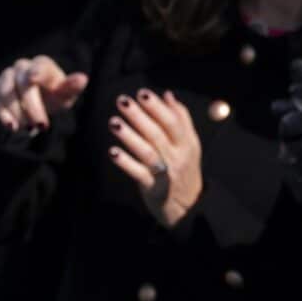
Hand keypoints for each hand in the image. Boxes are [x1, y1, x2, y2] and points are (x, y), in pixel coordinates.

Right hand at [0, 55, 87, 132]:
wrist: (37, 104)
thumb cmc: (54, 97)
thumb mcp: (66, 94)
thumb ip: (72, 87)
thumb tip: (83, 79)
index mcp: (42, 65)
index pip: (38, 67)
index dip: (36, 72)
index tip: (33, 78)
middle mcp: (22, 67)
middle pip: (22, 83)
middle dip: (31, 106)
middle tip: (41, 125)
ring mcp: (7, 76)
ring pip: (5, 91)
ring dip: (14, 111)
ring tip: (24, 128)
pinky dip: (1, 113)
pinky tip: (10, 126)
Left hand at [108, 88, 201, 227]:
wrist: (189, 207)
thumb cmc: (184, 170)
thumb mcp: (189, 144)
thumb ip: (180, 118)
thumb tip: (167, 94)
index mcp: (187, 143)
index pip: (173, 121)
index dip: (157, 107)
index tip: (141, 93)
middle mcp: (178, 156)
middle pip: (158, 133)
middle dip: (139, 116)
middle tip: (122, 101)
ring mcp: (166, 173)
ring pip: (147, 151)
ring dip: (130, 136)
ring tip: (114, 122)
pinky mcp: (154, 188)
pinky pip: (138, 173)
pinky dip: (126, 162)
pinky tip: (112, 152)